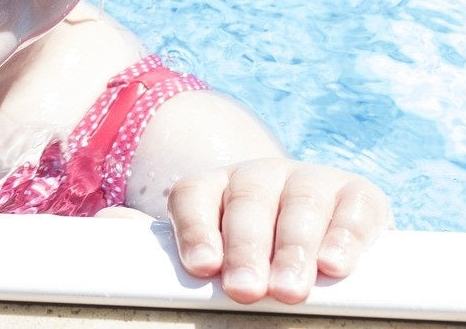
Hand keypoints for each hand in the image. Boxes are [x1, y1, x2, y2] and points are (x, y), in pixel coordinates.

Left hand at [167, 157, 389, 303]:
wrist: (314, 235)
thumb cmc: (242, 250)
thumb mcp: (202, 245)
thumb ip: (153, 239)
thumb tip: (105, 225)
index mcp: (212, 186)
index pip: (193, 195)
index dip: (195, 229)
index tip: (200, 268)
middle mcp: (259, 176)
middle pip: (247, 201)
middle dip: (246, 246)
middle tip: (246, 289)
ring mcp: (310, 181)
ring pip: (300, 204)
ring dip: (295, 247)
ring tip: (290, 290)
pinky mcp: (359, 196)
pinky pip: (354, 208)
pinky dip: (347, 235)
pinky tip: (337, 265)